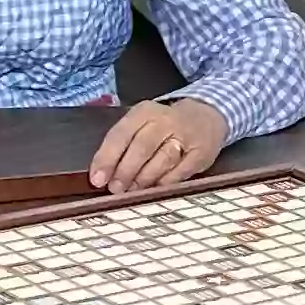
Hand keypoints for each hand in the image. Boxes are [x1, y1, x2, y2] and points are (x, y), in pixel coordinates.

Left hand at [91, 95, 224, 196]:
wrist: (207, 116)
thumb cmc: (165, 125)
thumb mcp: (143, 123)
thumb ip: (123, 144)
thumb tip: (102, 174)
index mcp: (145, 112)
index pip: (121, 134)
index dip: (107, 158)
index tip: (97, 179)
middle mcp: (165, 120)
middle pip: (141, 147)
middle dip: (125, 171)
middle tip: (115, 189)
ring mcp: (186, 137)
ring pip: (161, 160)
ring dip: (143, 179)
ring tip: (131, 192)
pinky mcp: (200, 154)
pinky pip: (180, 172)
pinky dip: (165, 183)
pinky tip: (154, 190)